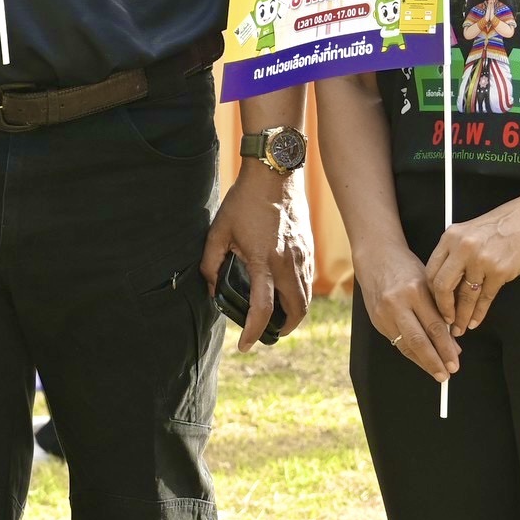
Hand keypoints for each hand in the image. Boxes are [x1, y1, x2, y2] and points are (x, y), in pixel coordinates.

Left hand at [199, 162, 313, 351]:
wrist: (275, 173)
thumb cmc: (245, 201)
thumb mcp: (219, 231)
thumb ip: (211, 262)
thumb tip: (212, 288)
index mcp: (264, 261)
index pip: (263, 309)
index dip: (253, 331)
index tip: (245, 345)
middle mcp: (288, 263)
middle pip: (296, 312)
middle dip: (283, 329)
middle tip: (266, 333)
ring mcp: (303, 256)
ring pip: (306, 299)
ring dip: (294, 314)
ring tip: (276, 318)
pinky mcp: (309, 248)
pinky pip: (308, 282)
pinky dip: (300, 295)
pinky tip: (285, 292)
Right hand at [353, 237, 457, 383]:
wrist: (375, 257)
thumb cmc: (406, 267)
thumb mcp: (428, 283)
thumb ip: (440, 310)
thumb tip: (453, 343)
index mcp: (415, 290)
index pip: (434, 326)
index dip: (446, 348)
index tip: (455, 362)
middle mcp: (397, 303)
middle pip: (419, 340)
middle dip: (435, 361)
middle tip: (448, 374)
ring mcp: (384, 313)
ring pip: (406, 345)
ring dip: (423, 362)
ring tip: (437, 372)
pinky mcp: (376, 320)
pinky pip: (397, 342)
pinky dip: (411, 353)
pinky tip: (422, 360)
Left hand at [422, 184, 519, 332]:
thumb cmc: (502, 224)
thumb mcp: (470, 232)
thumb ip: (455, 254)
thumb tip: (446, 285)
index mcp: (451, 237)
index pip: (431, 270)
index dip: (431, 292)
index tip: (433, 304)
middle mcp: (463, 248)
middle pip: (443, 286)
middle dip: (443, 308)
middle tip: (446, 320)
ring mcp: (481, 260)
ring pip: (466, 296)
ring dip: (462, 316)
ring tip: (460, 327)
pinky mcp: (500, 271)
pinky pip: (485, 298)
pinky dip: (479, 313)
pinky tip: (475, 321)